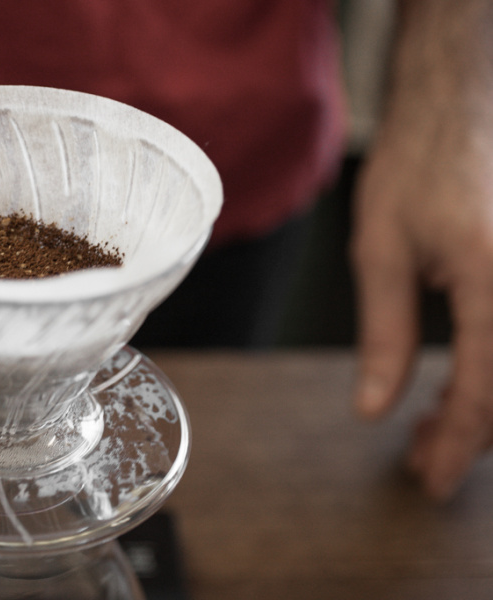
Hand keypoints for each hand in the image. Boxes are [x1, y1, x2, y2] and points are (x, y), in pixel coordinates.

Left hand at [351, 0, 492, 500]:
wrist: (458, 107)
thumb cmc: (415, 166)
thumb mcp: (381, 252)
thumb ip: (385, 338)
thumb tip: (374, 409)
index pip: (484, 392)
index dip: (457, 447)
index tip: (430, 481)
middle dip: (472, 437)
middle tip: (421, 458)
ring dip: (486, 410)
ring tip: (429, 425)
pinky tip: (458, 386)